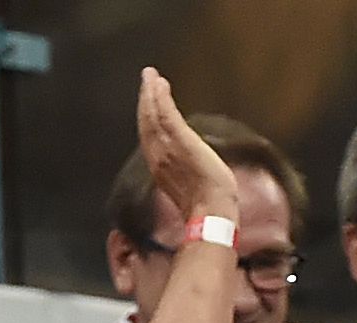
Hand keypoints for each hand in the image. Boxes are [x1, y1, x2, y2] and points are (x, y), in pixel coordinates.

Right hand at [136, 68, 238, 223]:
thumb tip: (195, 178)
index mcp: (161, 169)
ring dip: (151, 93)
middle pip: (147, 122)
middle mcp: (159, 157)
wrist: (211, 212)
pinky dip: (160, 97)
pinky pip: (166, 113)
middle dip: (145, 99)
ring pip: (153, 115)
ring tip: (151, 76)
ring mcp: (168, 148)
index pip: (150, 138)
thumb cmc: (207, 208)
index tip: (149, 102)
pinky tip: (160, 84)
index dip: (147, 118)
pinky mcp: (181, 140)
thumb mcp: (193, 191)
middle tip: (146, 79)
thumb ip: (187, 178)